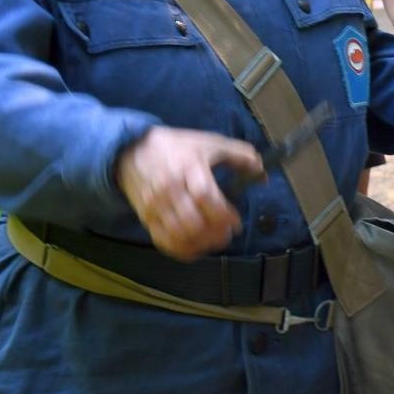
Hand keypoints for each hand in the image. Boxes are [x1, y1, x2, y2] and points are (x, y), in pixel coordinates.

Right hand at [115, 127, 261, 260]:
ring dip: (202, 244)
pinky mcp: (146, 218)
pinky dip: (182, 251)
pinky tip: (197, 247)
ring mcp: (155, 206)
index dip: (223, 213)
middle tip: (228, 232)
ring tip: (215, 240)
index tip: (236, 221)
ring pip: (178, 235)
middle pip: (192, 221)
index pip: (205, 196)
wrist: (130, 151)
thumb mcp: (210, 143)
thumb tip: (262, 175)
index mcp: (187, 167)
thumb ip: (241, 155)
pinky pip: (164, 242)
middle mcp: (169, 189)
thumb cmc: (177, 147)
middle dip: (215, 233)